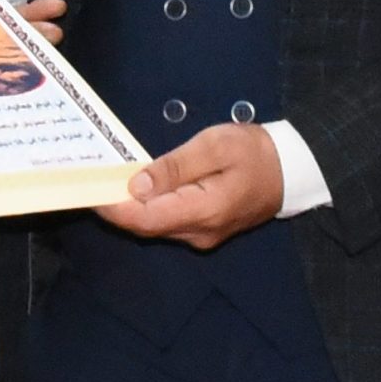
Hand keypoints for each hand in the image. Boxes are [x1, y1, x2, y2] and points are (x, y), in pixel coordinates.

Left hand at [94, 122, 282, 250]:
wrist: (292, 169)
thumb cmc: (254, 151)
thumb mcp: (213, 146)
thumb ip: (174, 166)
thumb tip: (136, 185)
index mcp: (202, 211)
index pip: (144, 219)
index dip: (112, 208)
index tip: (89, 190)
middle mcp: (198, 232)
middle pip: (145, 225)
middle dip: (116, 207)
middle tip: (91, 182)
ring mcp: (202, 235)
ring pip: (154, 226)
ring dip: (130, 207)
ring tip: (107, 181)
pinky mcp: (204, 230)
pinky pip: (167, 222)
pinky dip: (147, 207)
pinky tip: (137, 188)